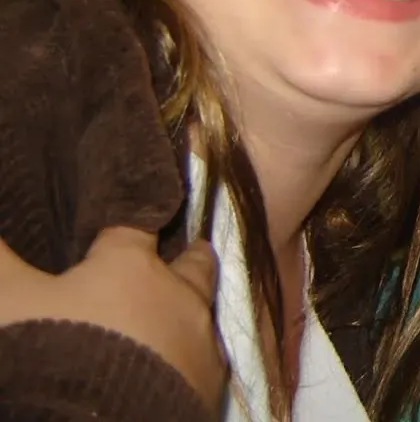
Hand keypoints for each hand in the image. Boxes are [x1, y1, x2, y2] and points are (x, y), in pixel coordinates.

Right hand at [0, 227, 226, 413]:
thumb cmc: (46, 354)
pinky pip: (206, 364)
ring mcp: (200, 346)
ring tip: (176, 318)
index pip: (137, 225)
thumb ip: (0, 259)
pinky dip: (190, 359)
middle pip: (193, 267)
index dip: (131, 221)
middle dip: (188, 258)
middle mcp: (177, 299)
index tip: (131, 220)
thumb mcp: (8, 299)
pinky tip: (176, 369)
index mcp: (132, 267)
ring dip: (189, 313)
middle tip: (191, 251)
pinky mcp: (207, 391)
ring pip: (203, 317)